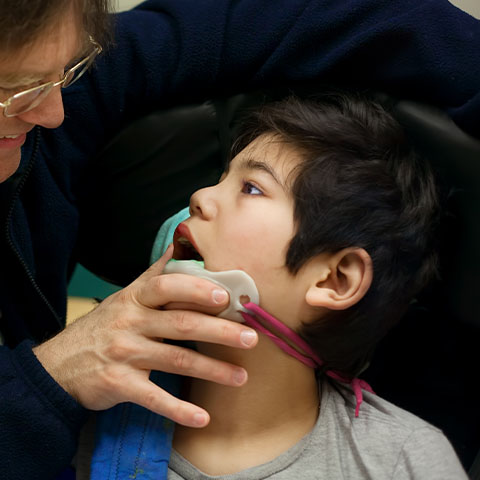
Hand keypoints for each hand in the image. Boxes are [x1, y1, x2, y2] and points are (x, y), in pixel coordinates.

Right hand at [33, 245, 257, 426]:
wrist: (58, 365)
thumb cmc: (103, 327)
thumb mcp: (125, 296)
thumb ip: (154, 275)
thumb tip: (178, 247)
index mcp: (135, 298)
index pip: (168, 287)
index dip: (197, 290)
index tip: (226, 297)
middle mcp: (131, 322)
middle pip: (181, 323)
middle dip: (219, 331)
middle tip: (250, 339)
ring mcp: (124, 353)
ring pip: (176, 360)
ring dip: (212, 371)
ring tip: (240, 377)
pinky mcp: (119, 384)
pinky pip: (153, 398)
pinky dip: (179, 410)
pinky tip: (203, 417)